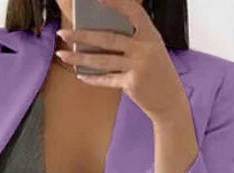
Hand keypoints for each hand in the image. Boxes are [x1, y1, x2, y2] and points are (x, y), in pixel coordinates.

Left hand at [55, 0, 188, 124]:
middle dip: (82, 35)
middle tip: (64, 33)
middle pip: (108, 38)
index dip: (116, 2)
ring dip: (80, 57)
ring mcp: (138, 66)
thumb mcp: (152, 50)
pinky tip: (80, 74)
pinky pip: (107, 79)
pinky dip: (93, 77)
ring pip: (103, 60)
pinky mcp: (131, 83)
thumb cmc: (158, 73)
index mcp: (151, 35)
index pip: (133, 11)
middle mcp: (144, 48)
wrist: (171, 101)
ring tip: (63, 54)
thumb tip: (100, 34)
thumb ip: (133, 40)